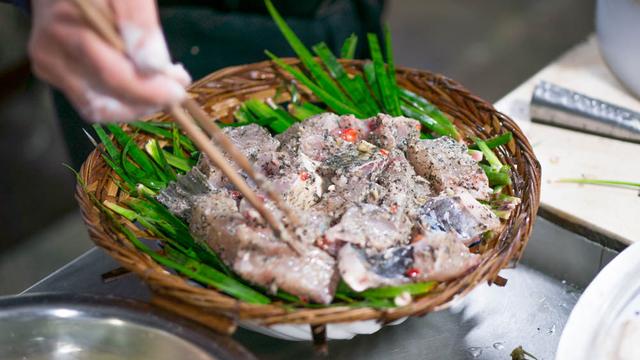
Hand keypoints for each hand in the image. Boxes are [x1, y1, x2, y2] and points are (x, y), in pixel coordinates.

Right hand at [28, 0, 190, 122]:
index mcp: (68, 27)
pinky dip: (122, 102)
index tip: (179, 90)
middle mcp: (52, 51)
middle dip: (146, 100)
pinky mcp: (55, 75)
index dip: (149, 91)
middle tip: (175, 91)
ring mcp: (50, 65)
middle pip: (104, 98)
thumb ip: (139, 24)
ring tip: (160, 90)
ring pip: (98, 108)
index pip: (112, 74)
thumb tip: (154, 67)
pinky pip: (92, 102)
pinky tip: (141, 88)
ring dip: (135, 106)